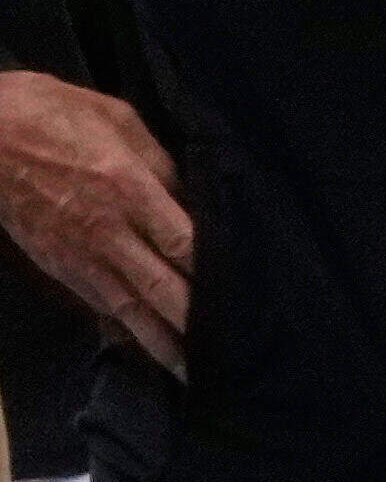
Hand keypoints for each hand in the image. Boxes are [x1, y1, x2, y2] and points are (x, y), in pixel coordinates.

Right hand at [0, 70, 189, 370]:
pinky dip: (119, 324)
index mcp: (127, 188)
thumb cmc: (53, 114)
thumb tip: (187, 195)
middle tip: (219, 353)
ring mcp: (74, 251)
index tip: (237, 293)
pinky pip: (94, 299)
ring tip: (185, 367)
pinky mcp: (52, 262)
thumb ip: (159, 161)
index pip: (181, 242)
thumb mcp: (119, 119)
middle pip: (156, 285)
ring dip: (155, 338)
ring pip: (123, 304)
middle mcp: (104, 229)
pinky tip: (137, 340)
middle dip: (188, 322)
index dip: (209, 272)